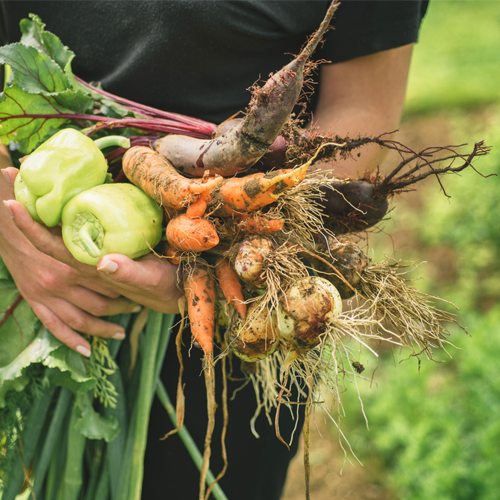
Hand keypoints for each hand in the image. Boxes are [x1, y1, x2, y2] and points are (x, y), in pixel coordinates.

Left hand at [1, 167, 180, 355]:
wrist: (174, 290)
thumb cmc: (161, 285)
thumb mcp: (149, 279)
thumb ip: (128, 273)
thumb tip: (104, 262)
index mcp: (89, 266)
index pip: (51, 245)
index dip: (29, 226)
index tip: (10, 201)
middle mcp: (85, 258)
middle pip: (47, 232)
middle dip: (27, 205)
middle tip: (12, 173)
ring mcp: (94, 251)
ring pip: (59, 228)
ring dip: (41, 205)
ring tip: (27, 178)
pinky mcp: (106, 246)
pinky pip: (79, 226)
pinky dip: (64, 210)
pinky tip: (63, 194)